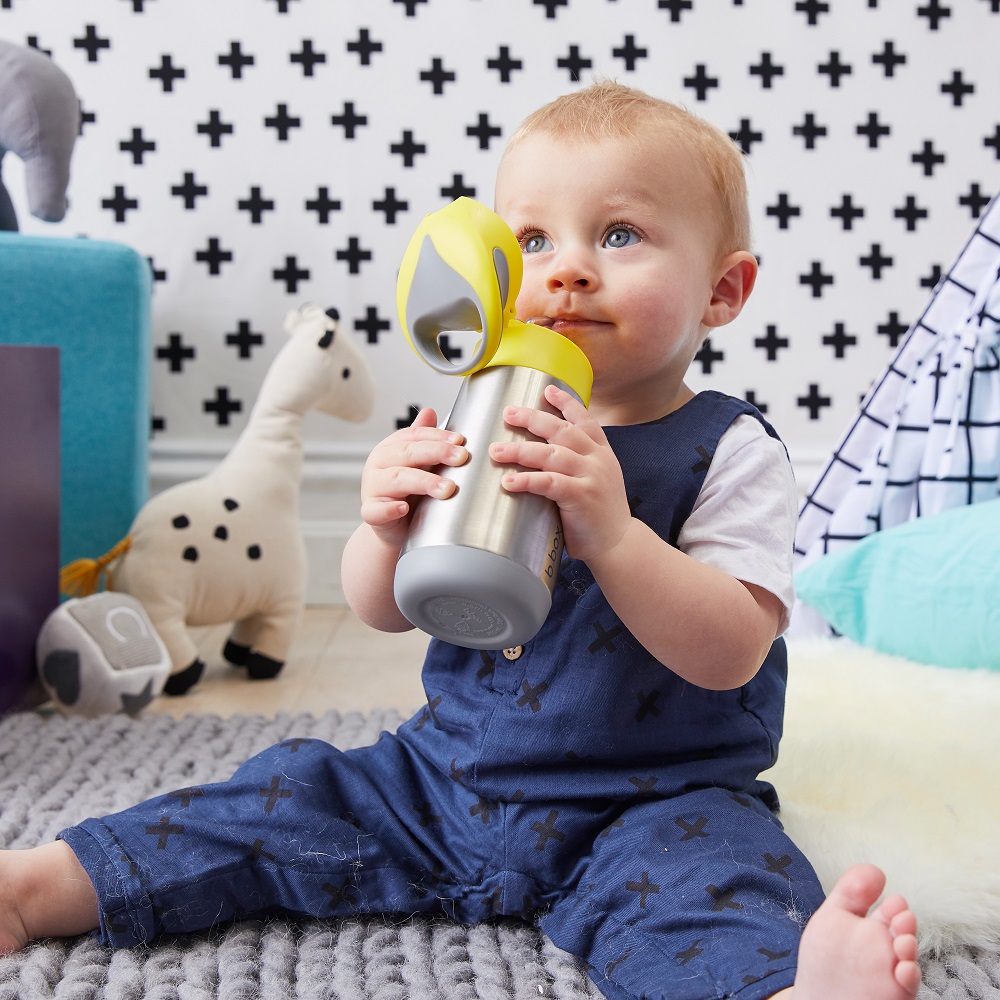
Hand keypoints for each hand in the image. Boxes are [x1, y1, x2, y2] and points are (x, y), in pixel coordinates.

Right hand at [359, 407, 467, 547]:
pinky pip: (375, 510)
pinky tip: (403, 508)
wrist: (396, 528)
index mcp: (391, 448)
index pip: (414, 436)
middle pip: (407, 453)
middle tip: (461, 457)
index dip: (438, 437)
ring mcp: (372, 488)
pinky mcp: (370, 513)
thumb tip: (429, 411)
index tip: (460, 441)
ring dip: (423, 481)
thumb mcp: (419, 464)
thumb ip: (424, 440)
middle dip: (436, 453)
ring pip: (396, 479)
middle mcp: (378, 464)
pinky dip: (389, 509)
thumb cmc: (410, 493)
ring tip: (447, 488)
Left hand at [488, 384, 630, 562]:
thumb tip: (542, 452)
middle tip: (509, 412)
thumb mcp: (597, 479)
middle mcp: (597, 459)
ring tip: (497, 450)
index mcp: (601, 452)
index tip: (548, 390)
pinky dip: (527, 480)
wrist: (619, 544)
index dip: (566, 403)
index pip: (584, 420)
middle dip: (533, 418)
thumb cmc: (601, 514)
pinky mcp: (581, 497)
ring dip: (521, 450)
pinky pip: (549, 483)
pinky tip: (509, 481)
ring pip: (551, 454)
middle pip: (562, 430)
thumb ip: (577, 463)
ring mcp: (591, 477)